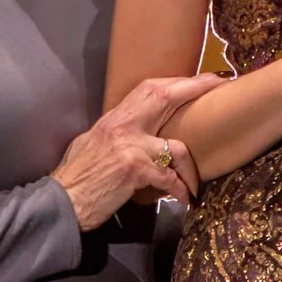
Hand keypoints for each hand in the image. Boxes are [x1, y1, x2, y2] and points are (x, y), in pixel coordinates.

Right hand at [52, 74, 220, 228]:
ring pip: (175, 147)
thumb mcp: (91, 145)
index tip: (199, 79)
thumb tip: (136, 133)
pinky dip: (179, 190)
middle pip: (164, 96)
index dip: (177, 82)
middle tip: (220, 84)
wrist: (60, 202)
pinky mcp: (133, 170)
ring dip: (190, 167)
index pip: (148, 89)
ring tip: (194, 184)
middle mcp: (121, 126)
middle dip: (196, 88)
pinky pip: (169, 178)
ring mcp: (128, 146)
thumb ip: (116, 135)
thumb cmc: (75, 179)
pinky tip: (183, 199)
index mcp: (113, 119)